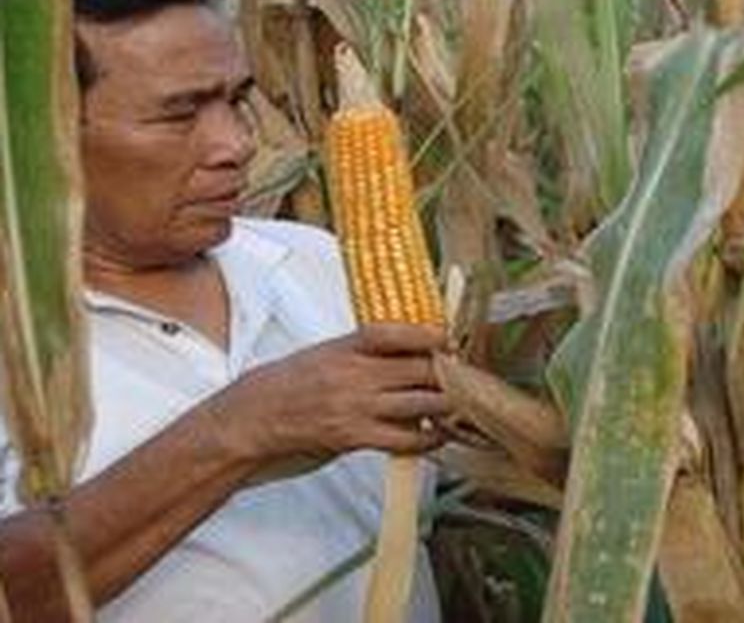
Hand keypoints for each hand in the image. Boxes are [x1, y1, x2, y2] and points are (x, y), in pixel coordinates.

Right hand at [207, 324, 452, 463]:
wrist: (248, 421)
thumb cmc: (287, 385)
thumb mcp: (324, 354)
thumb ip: (363, 353)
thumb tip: (410, 351)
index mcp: (345, 347)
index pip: (394, 333)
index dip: (428, 335)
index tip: (449, 338)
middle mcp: (353, 374)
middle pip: (419, 369)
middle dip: (449, 374)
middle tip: (466, 377)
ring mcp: (355, 407)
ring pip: (421, 403)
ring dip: (446, 405)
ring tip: (460, 405)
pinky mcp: (354, 438)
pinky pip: (405, 438)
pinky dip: (428, 437)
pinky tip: (438, 434)